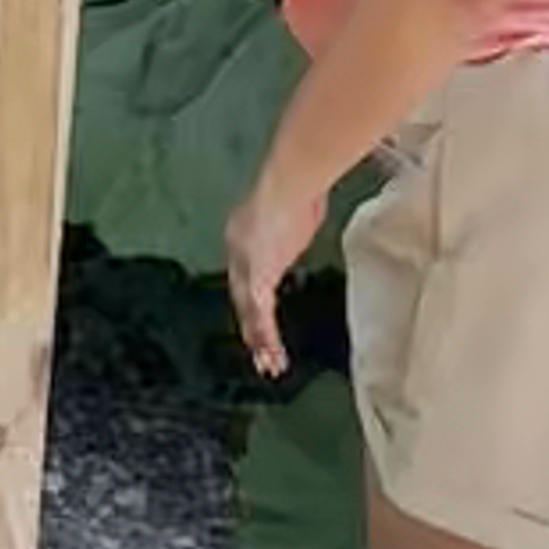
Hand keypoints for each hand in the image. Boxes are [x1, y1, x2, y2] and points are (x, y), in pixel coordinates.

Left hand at [223, 147, 326, 384]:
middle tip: (259, 352)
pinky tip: (271, 352)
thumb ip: (297, 220)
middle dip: (251, 326)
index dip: (252, 297)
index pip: (246, 273)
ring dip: (259, 338)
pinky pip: (259, 314)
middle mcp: (238, 252)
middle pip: (241, 296)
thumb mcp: (297, 207)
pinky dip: (265, 335)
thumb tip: (310, 208)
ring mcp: (245, 265)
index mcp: (244, 235)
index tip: (260, 314)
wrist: (288, 185)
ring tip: (268, 364)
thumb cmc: (300, 187)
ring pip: (249, 311)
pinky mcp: (257, 276)